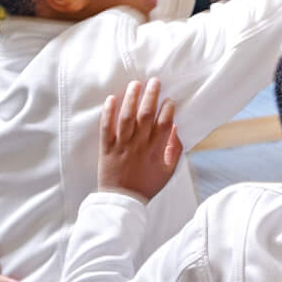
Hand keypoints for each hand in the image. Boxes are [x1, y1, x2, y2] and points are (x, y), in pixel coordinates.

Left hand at [98, 79, 181, 200]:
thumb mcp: (168, 171)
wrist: (123, 200)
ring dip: (131, 99)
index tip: (169, 99)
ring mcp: (122, 145)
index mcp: (156, 150)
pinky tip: (111, 99)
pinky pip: (106, 127)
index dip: (167, 109)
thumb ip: (174, 149)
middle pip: (146, 115)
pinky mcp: (107, 148)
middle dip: (151, 96)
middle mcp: (139, 145)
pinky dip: (108, 112)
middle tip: (155, 81)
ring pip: (127, 117)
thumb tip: (175, 129)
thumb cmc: (147, 185)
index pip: (163, 124)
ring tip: (136, 84)